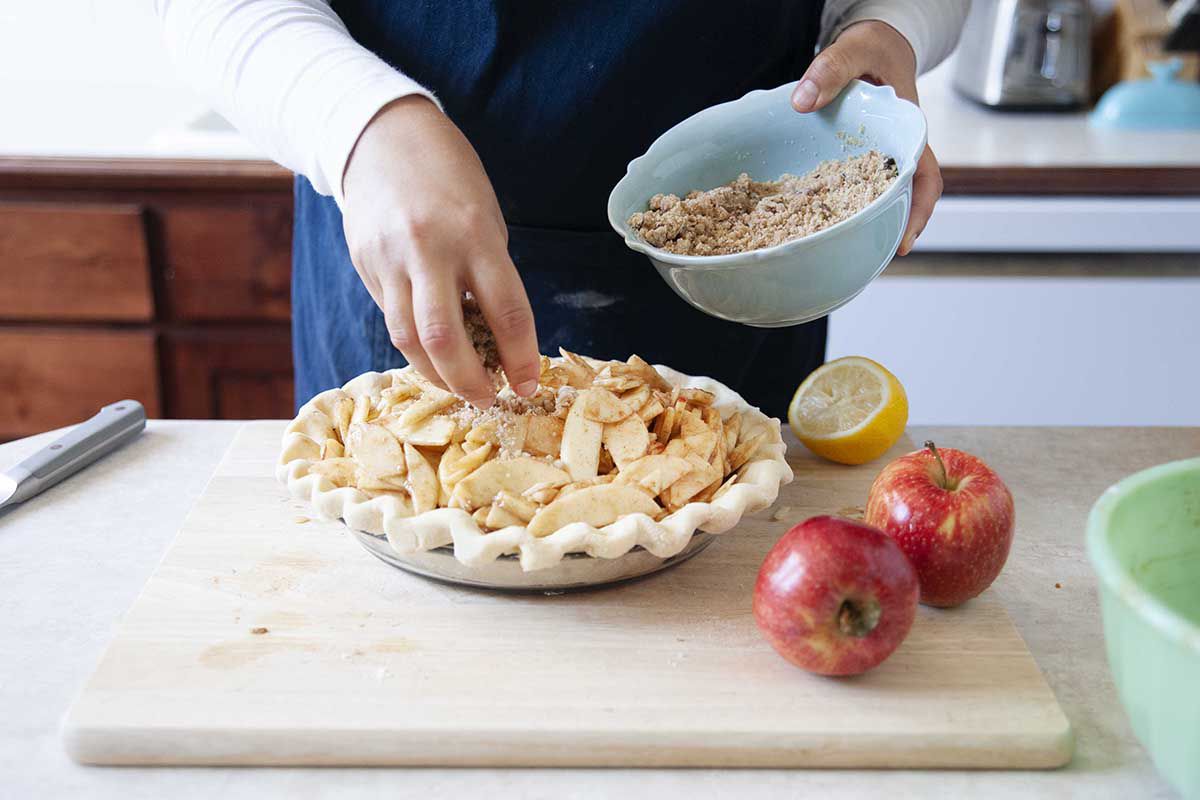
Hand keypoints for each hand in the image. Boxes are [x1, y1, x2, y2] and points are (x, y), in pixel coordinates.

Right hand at [341, 95, 539, 406]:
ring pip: (409, 338)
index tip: (528, 385)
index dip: (519, 357)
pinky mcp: (365, 264)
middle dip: (469, 380)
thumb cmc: (450, 181)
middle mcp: (431, 249)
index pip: (506, 311)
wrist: (383, 137)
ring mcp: (391, 258)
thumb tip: (496, 340)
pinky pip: (390, 318)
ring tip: (458, 387)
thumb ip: (488, 276)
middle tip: (487, 398)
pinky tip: (431, 356)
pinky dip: (413, 346)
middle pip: (447, 338)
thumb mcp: (485, 219)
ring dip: (436, 374)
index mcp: (476, 235)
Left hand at [791, 21, 941, 255]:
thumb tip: (802, 102)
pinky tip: (810, 217)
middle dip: (887, 230)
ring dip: (861, 222)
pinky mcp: (854, 158)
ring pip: (873, 197)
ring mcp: (875, 157)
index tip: (904, 242)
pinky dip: (834, 202)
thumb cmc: (873, 47)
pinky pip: (846, 184)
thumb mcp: (856, 48)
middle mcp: (895, 151)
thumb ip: (831, 69)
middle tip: (865, 258)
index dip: (918, 213)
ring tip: (837, 249)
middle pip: (901, 200)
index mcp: (908, 131)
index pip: (926, 179)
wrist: (871, 44)